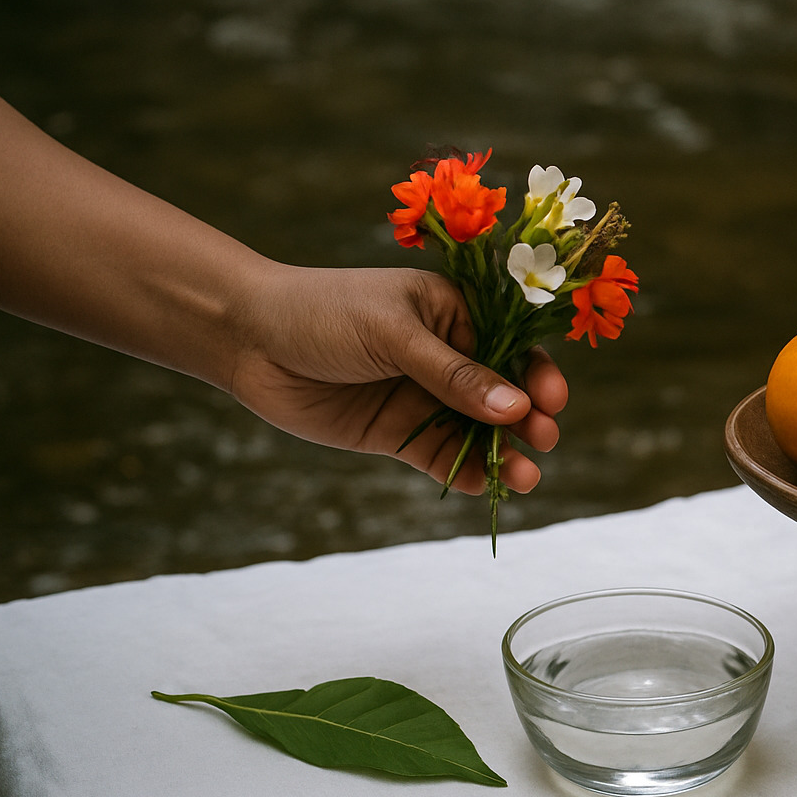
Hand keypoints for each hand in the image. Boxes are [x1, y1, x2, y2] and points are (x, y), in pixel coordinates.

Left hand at [227, 264, 567, 494]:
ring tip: (526, 478)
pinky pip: (442, 455)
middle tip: (544, 439)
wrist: (246, 339)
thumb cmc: (322, 311)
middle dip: (528, 418)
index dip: (536, 372)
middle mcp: (447, 355)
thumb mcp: (394, 334)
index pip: (511, 342)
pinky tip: (486, 484)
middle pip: (502, 392)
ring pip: (477, 430)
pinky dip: (466, 470)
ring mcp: (423, 396)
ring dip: (505, 452)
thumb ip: (454, 375)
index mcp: (453, 311)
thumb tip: (516, 407)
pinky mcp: (398, 432)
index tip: (550, 400)